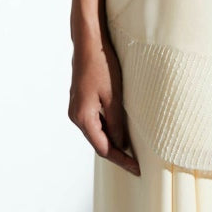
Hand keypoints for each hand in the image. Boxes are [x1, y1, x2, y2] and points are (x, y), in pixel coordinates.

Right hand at [67, 29, 140, 176]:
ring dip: (111, 140)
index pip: (103, 148)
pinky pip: (93, 121)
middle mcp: (75, 116)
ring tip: (130, 148)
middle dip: (116, 152)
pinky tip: (118, 128)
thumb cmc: (102, 66)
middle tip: (135, 162)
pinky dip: (106, 128)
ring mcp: (76, 108)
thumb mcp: (113, 96)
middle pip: (97, 142)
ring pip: (95, 132)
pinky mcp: (79, 101)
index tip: (136, 168)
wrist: (88, 43)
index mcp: (83, 118)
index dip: (120, 160)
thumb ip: (116, 123)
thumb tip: (120, 144)